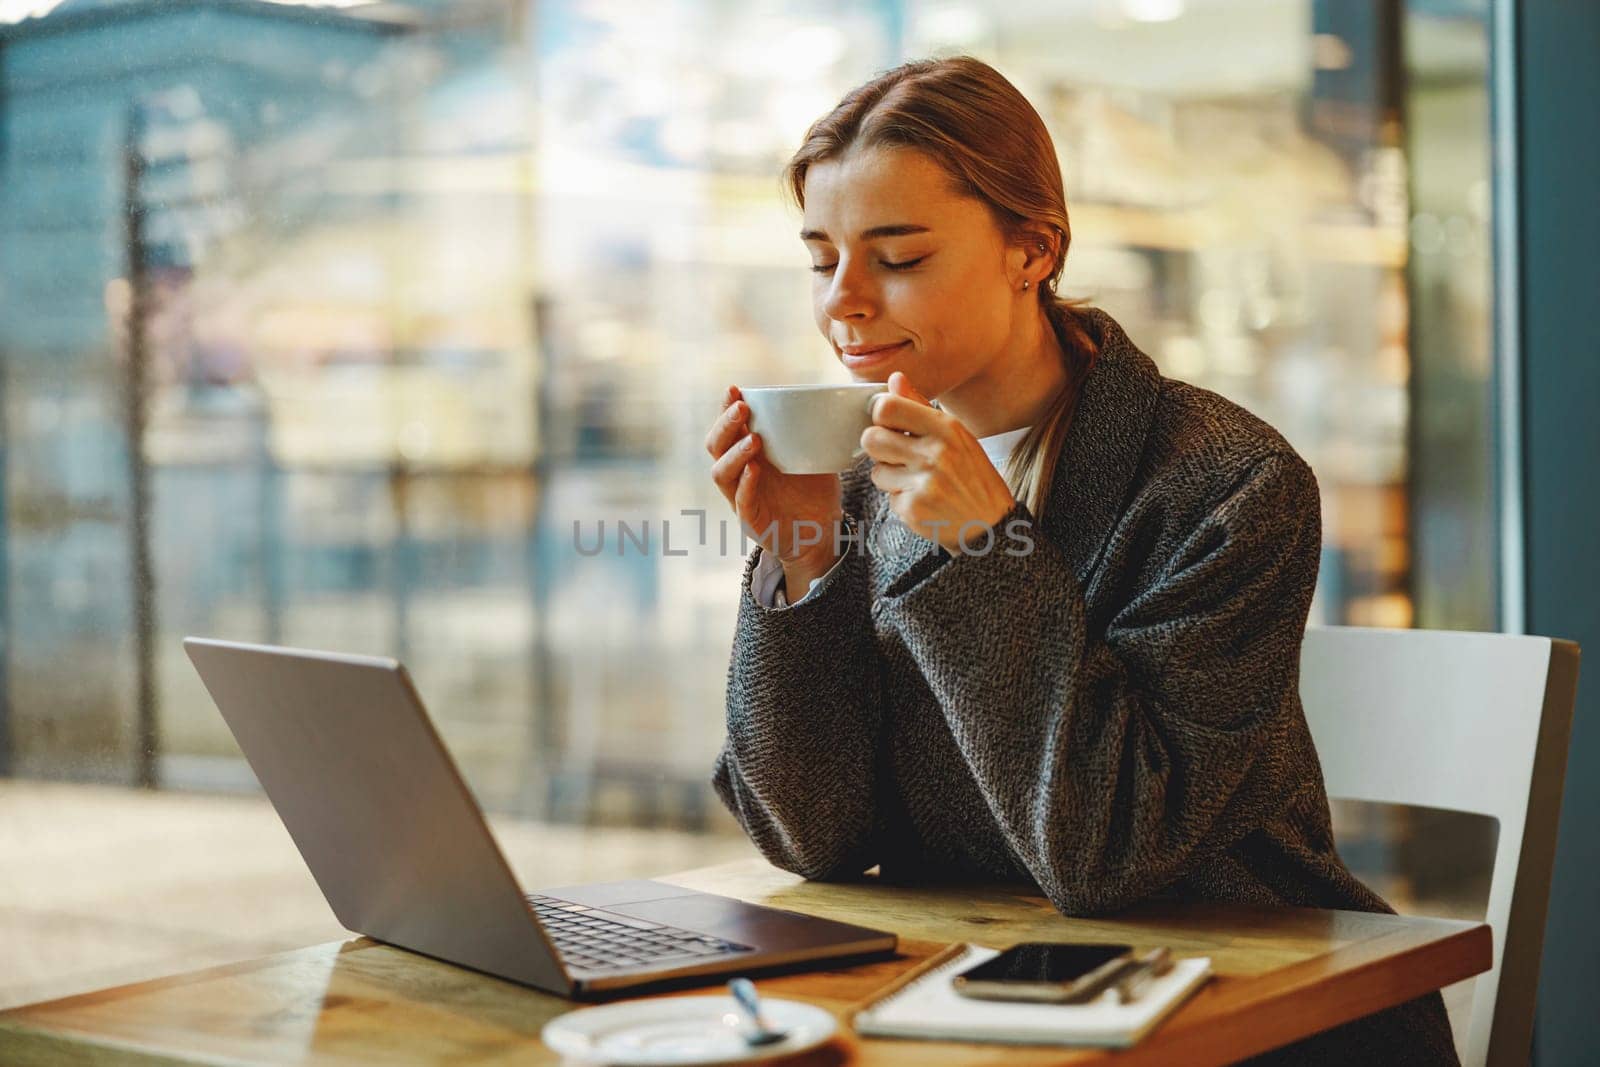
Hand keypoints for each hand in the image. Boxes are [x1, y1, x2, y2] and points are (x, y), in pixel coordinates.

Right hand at [706, 385, 844, 579]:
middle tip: (742, 409)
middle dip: (726, 425)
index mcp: (749, 453)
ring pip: (721, 473)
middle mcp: (738, 472)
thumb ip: (814, 429)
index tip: (734, 388)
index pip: (728, 427)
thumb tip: (834, 396)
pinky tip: (754, 470)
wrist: (821, 532)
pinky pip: (741, 501)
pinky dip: (745, 484)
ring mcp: (740, 497)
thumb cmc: (813, 491)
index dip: (726, 408)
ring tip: (754, 440)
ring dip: (734, 453)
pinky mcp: (750, 520)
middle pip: (716, 445)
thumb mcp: (814, 454)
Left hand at [861, 372, 1017, 554]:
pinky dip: (901, 499)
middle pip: (871, 439)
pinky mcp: (913, 509)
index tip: (888, 424)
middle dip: (879, 448)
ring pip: (876, 471)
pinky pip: (887, 497)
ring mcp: (924, 483)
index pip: (887, 407)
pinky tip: (923, 500)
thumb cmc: (972, 476)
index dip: (880, 416)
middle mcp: (935, 453)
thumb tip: (895, 379)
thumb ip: (920, 406)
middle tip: (897, 455)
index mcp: (946, 428)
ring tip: (917, 481)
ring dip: (890, 477)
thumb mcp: (956, 435)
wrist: (990, 524)